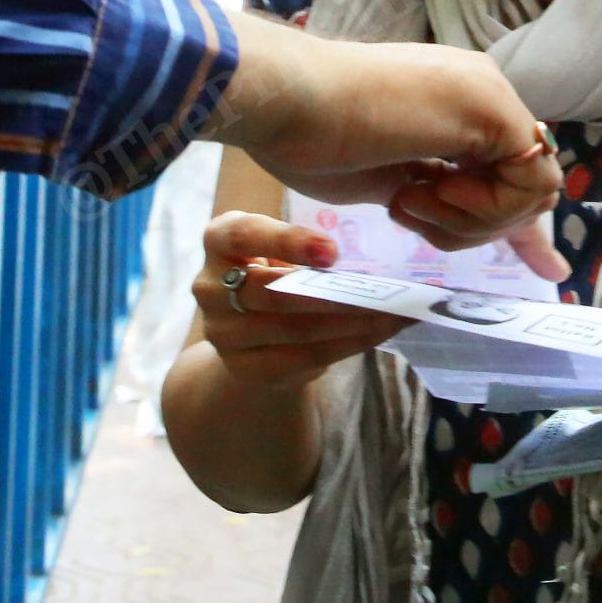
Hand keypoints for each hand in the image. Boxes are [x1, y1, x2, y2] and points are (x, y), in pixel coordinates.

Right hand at [192, 211, 409, 386]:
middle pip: (270, 292)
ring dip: (348, 324)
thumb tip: (374, 259)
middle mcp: (210, 287)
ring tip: (391, 315)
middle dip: (331, 294)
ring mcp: (222, 332)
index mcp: (219, 240)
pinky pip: (301, 359)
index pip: (244, 234)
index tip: (333, 251)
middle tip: (382, 293)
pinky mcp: (243, 367)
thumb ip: (310, 248)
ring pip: (292, 330)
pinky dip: (345, 346)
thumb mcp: (283, 248)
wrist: (251, 328)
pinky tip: (376, 335)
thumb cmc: (276, 270)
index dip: (287, 241)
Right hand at [215, 18, 570, 280]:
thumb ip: (434, 195)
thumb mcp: (389, 181)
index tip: (551, 268)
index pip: (513, 173)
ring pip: (531, 195)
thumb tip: (455, 214)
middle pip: (526, 190)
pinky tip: (428, 188)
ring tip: (408, 196)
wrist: (287, 103)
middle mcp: (481, 94)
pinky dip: (482, 209)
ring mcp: (491, 97)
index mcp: (454, 105)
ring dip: (469, 220)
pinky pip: (530, 187)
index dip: (526, 226)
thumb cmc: (312, 141)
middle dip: (481, 227)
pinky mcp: (496, 111)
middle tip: (411, 210)